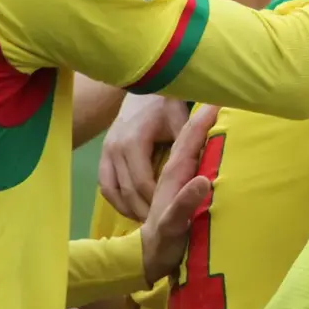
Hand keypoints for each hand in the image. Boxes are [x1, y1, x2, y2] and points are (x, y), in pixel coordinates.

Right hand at [98, 94, 190, 220]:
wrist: (145, 83)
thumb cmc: (167, 102)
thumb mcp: (180, 120)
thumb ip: (189, 143)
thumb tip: (205, 165)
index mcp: (134, 143)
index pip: (143, 183)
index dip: (156, 202)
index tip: (172, 215)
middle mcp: (115, 148)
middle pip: (127, 191)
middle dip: (143, 210)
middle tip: (162, 225)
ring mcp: (106, 151)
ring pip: (112, 190)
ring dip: (129, 208)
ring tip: (148, 221)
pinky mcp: (103, 152)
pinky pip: (105, 184)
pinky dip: (118, 199)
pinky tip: (134, 207)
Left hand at [140, 105, 218, 284]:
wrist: (147, 256)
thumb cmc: (163, 241)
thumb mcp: (172, 225)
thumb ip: (184, 204)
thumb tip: (203, 180)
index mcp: (174, 175)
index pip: (189, 140)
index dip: (203, 120)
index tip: (220, 100)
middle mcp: (174, 171)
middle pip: (189, 138)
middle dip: (204, 118)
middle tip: (225, 98)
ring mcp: (177, 177)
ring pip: (188, 145)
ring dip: (201, 128)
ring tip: (217, 111)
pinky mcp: (180, 185)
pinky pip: (188, 159)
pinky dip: (196, 145)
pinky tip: (208, 142)